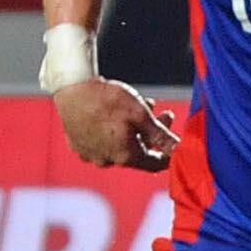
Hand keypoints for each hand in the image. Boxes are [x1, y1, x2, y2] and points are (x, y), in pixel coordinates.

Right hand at [54, 79, 180, 170]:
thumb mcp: (140, 114)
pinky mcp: (77, 143)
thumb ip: (161, 135)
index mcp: (125, 157)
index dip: (168, 154)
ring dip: (135, 128)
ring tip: (143, 104)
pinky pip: (102, 140)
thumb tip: (179, 150)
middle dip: (153, 133)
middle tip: (165, 113)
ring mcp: (90, 153)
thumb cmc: (107, 100)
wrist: (71, 86)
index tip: (177, 143)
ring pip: (120, 144)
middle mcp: (106, 160)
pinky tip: (118, 112)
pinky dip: (114, 129)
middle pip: (138, 151)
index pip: (154, 164)